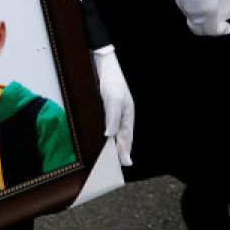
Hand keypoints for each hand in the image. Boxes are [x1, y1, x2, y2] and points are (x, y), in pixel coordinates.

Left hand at [93, 45, 134, 165]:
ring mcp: (115, 112)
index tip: (122, 166)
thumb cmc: (111, 81)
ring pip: (115, 133)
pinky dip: (106, 135)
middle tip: (114, 166)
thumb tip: (110, 136)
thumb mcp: (112, 100)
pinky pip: (108, 125)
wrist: (103, 63)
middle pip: (122, 138)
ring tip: (108, 157)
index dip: (123, 152)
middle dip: (119, 151)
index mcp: (128, 116)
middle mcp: (123, 116)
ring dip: (112, 144)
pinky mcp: (106, 107)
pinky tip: (102, 139)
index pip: (125, 139)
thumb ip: (112, 118)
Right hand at [152, 0, 229, 35]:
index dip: (222, 30)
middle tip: (217, 21)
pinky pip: (186, 7)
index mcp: (206, 11)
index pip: (212, 30)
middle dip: (208, 28)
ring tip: (210, 5)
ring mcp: (182, 4)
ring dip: (200, 16)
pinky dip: (194, 6)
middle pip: (198, 28)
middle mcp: (192, 11)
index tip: (229, 27)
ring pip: (191, 17)